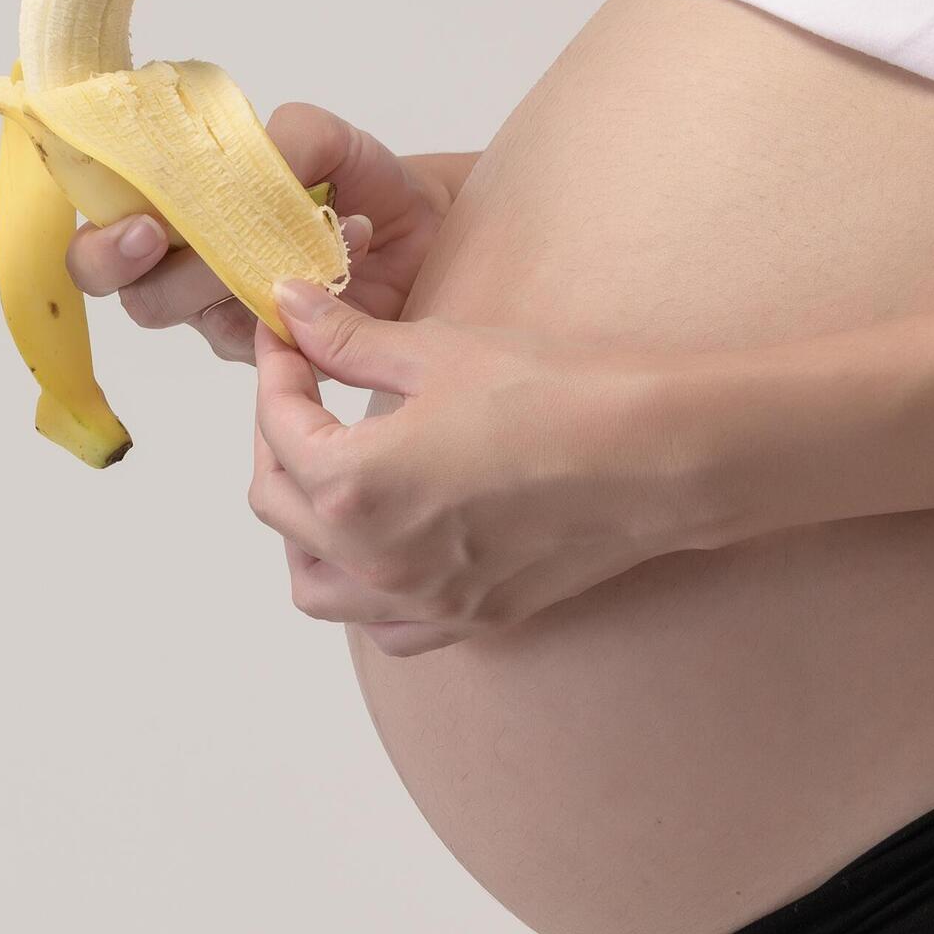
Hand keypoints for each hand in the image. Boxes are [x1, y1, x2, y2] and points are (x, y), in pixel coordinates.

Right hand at [65, 102, 447, 362]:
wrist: (428, 231)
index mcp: (180, 223)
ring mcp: (239, 323)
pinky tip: (346, 249)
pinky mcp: (288, 353)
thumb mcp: (328, 142)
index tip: (143, 225)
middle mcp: (195, 281)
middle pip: (138, 296)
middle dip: (148, 272)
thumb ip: (288, 138)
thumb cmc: (361, 183)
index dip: (103, 245)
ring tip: (302, 230)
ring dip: (237, 273)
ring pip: (205, 322)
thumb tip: (260, 162)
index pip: (104, 246)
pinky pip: (275, 339)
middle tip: (171, 238)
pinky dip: (308, 292)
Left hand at [248, 278, 693, 657]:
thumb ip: (348, 339)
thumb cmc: (559, 396)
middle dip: (276, 438)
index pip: (277, 422)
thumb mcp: (439, 352)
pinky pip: (382, 628)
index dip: (277, 366)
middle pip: (275, 504)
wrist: (659, 457)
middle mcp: (374, 558)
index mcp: (355, 484)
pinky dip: (362, 593)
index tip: (290, 332)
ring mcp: (421, 599)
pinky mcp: (469, 617)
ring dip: (301, 530)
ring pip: (314, 586)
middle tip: (303, 388)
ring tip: (327, 474)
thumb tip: (291, 305)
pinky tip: (382, 544)